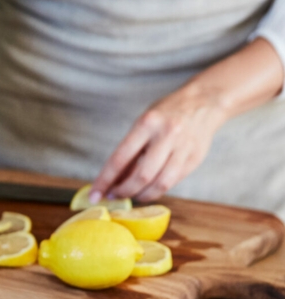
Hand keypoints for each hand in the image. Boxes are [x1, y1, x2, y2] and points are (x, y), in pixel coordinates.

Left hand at [90, 37, 283, 202]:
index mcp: (147, 123)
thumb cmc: (165, 115)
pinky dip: (157, 190)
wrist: (204, 103)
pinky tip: (148, 190)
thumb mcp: (142, 125)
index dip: (105, 180)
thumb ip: (129, 152)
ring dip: (141, 195)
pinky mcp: (194, 159)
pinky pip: (172, 182)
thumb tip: (111, 181)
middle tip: (114, 195)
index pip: (120, 158)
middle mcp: (166, 135)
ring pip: (159, 184)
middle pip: (141, 175)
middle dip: (124, 191)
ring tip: (132, 195)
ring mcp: (183, 148)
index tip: (94, 195)